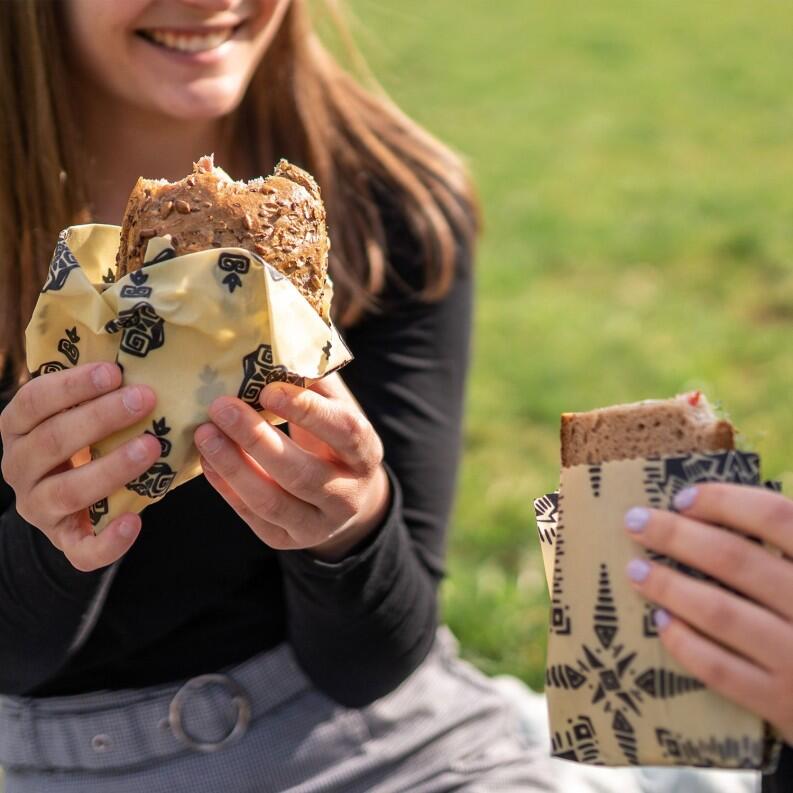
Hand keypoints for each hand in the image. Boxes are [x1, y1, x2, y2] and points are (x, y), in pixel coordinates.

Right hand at [0, 363, 159, 570]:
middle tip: (145, 399)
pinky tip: (135, 522)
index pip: (34, 401)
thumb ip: (100, 389)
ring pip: (66, 492)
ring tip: (151, 447)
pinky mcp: (64, 540)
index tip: (115, 371)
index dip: (73, 386)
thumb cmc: (85, 437)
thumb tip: (144, 357)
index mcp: (18, 427)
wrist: (74, 495)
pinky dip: (108, 541)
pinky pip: (81, 551)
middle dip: (100, 418)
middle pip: (52, 441)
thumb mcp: (80, 410)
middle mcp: (19, 467)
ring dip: (110, 468)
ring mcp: (38, 507)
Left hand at [194, 374, 388, 560]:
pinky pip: (252, 516)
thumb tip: (281, 340)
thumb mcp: (336, 409)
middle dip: (256, 440)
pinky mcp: (287, 539)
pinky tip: (206, 459)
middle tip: (220, 407)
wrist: (345, 497)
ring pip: (271, 501)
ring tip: (204, 434)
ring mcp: (317, 524)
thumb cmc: (333, 438)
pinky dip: (225, 487)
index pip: (344, 433)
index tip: (267, 388)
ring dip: (233, 466)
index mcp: (365, 455)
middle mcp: (346, 496)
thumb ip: (315, 381)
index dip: (308, 412)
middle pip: (301, 474)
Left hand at [623, 483, 792, 743]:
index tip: (681, 498)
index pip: (776, 516)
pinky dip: (684, 641)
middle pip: (735, 559)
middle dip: (676, 535)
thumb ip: (780, 545)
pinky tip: (661, 621)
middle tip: (635, 521)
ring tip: (636, 570)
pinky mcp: (781, 703)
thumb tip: (711, 508)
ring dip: (669, 586)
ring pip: (720, 612)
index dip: (724, 501)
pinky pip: (720, 668)